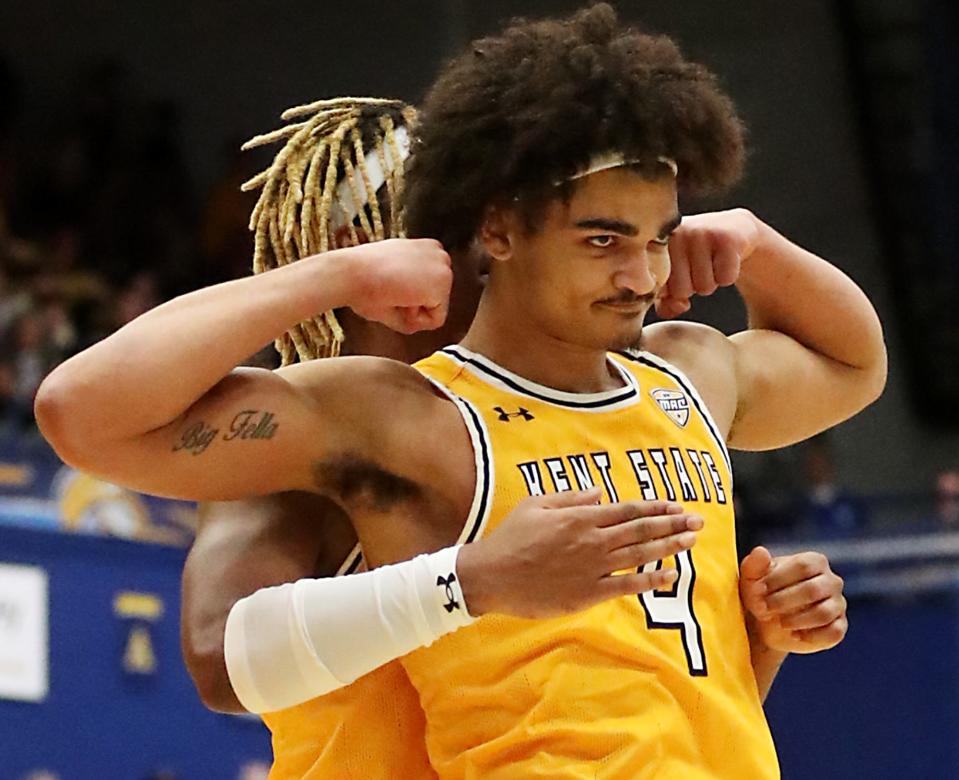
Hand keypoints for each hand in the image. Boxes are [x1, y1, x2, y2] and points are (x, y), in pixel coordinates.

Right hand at [345, 238, 452, 333]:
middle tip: (390, 290)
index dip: (408, 297)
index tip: (389, 285)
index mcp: (427, 248)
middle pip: (435, 299)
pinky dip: (416, 320)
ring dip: (413, 310)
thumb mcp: (390, 277)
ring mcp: (443, 267)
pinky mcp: (442, 284)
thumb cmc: (361, 276)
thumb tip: (416, 310)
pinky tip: (400, 299)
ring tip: (394, 293)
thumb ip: (410, 289)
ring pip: (435, 310)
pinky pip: (435, 321)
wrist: (350, 273)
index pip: (429, 288)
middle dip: (413, 304)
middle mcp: (439, 253)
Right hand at [458, 487, 702, 618]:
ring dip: (670, 547)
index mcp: (581, 516)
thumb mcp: (536, 504)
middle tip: (698, 521)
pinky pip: (627, 586)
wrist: (492, 575)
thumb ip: (570, 498)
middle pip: (641, 530)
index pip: (627, 510)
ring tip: (692, 541)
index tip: (677, 506)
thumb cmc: (510, 537)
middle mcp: (593, 540)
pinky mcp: (589, 593)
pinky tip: (671, 575)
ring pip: (640, 555)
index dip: (655, 508)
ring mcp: (593, 568)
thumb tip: (599, 494)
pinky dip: (651, 581)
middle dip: (673, 524)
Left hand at [656, 208, 759, 318]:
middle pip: (681, 291)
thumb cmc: (696, 257)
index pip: (656, 290)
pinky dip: (728, 276)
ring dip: (711, 281)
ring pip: (704, 287)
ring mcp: (699, 233)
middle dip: (693, 287)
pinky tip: (725, 258)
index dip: (670, 292)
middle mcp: (674, 236)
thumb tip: (678, 305)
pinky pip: (725, 279)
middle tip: (698, 267)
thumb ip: (666, 303)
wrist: (732, 229)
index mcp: (655, 245)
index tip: (676, 276)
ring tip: (711, 261)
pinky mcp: (725, 239)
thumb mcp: (674, 279)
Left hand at [740, 546, 846, 654]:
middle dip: (784, 601)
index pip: (802, 566)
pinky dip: (810, 636)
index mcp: (814, 561)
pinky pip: (832, 633)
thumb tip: (761, 552)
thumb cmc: (761, 593)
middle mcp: (831, 581)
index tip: (758, 589)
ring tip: (780, 623)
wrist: (767, 624)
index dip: (778, 579)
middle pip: (812, 590)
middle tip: (764, 609)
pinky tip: (794, 634)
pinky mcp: (839, 627)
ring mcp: (838, 604)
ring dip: (797, 620)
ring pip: (823, 613)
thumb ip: (754, 564)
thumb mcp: (752, 578)